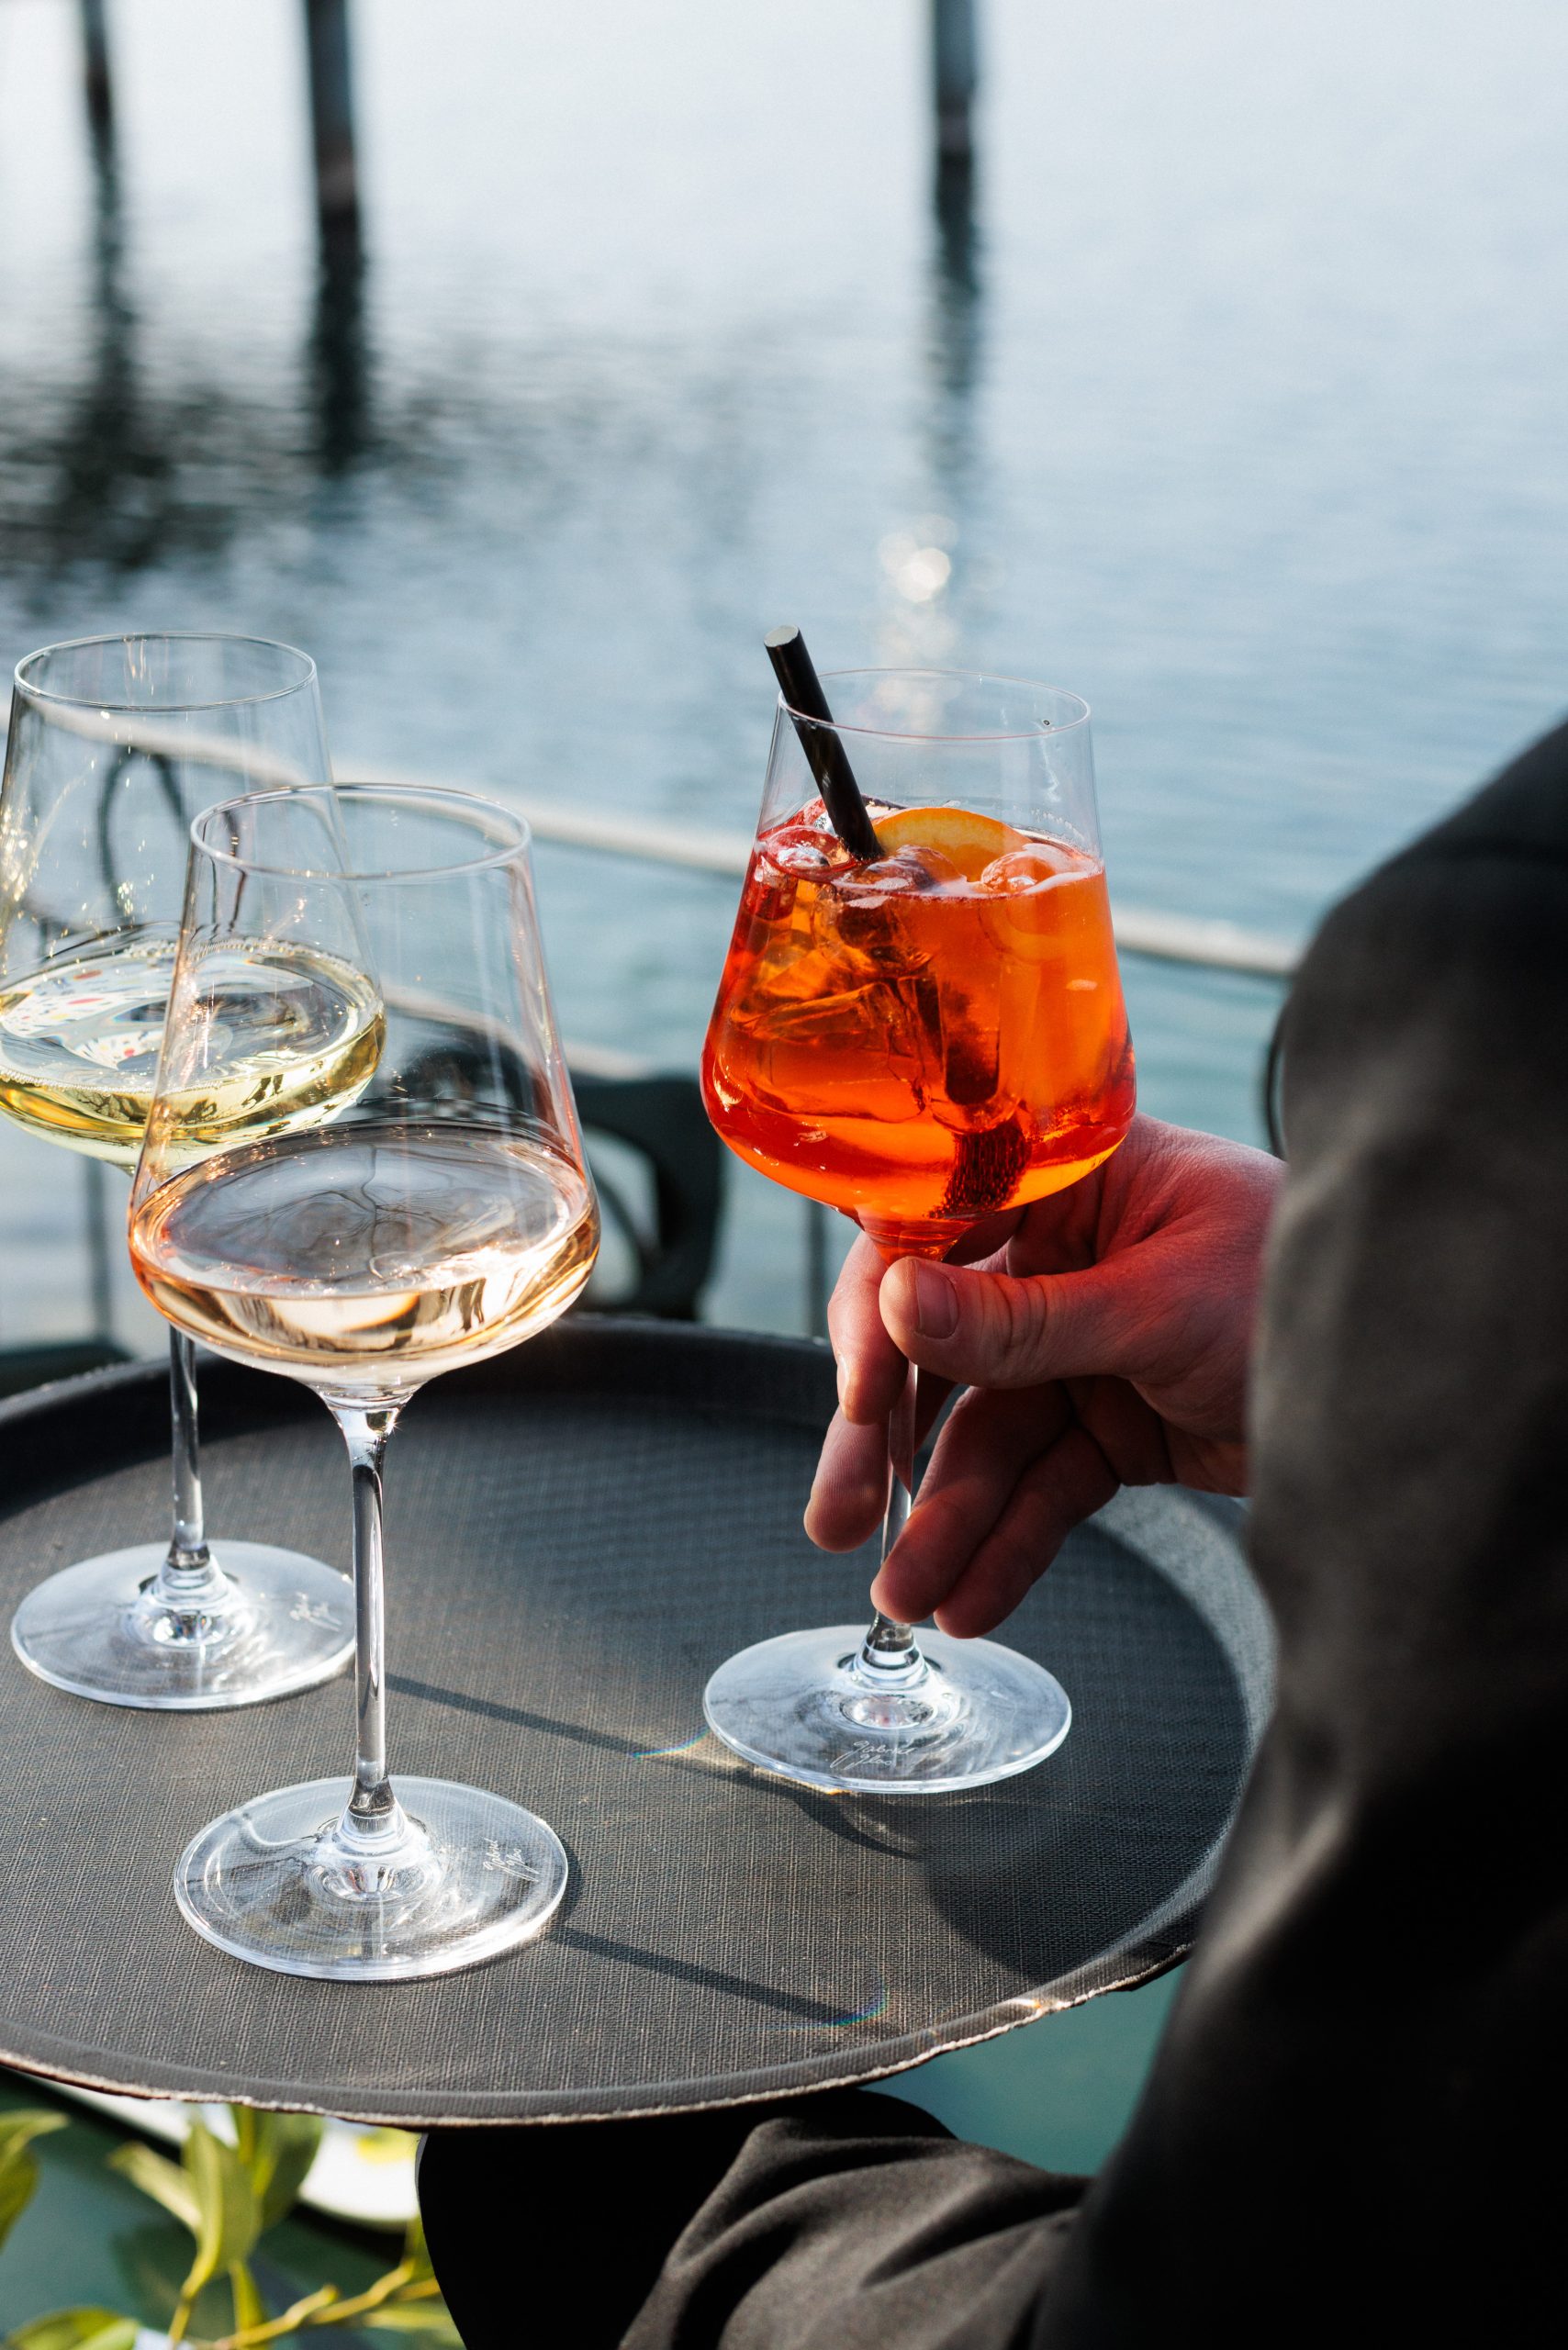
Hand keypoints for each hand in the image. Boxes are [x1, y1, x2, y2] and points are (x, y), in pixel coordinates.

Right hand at [805, 1116, 1282, 1637]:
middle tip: (838, 1514)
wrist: (1407, 1383)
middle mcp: (1062, 1260)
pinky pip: (1043, 1486)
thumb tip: (897, 1303)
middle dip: (889, 1440)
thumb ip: (1023, 1321)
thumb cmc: (1302, 1291)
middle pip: (943, 1348)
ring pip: (987, 1435)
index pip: (936, 1234)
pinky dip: (1009, 1542)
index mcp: (1070, 1187)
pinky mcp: (1112, 1428)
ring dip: (946, 1517)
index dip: (884, 1313)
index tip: (858, 1396)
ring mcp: (1083, 1349)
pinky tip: (972, 1598)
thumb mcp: (1158, 1306)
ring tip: (908, 1593)